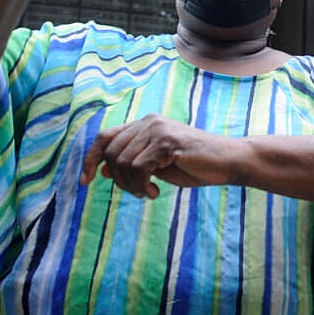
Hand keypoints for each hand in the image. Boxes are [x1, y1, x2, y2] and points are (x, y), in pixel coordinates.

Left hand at [80, 114, 236, 198]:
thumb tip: (104, 170)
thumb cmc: (196, 166)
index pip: (105, 138)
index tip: (85, 182)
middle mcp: (148, 122)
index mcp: (145, 124)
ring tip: (148, 192)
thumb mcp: (158, 166)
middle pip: (110, 153)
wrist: (228, 162)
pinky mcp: (166, 142)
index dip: (90, 160)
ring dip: (131, 186)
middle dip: (119, 181)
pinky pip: (137, 168)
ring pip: (122, 163)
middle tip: (139, 193)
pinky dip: (141, 186)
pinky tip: (155, 192)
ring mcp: (157, 130)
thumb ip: (134, 163)